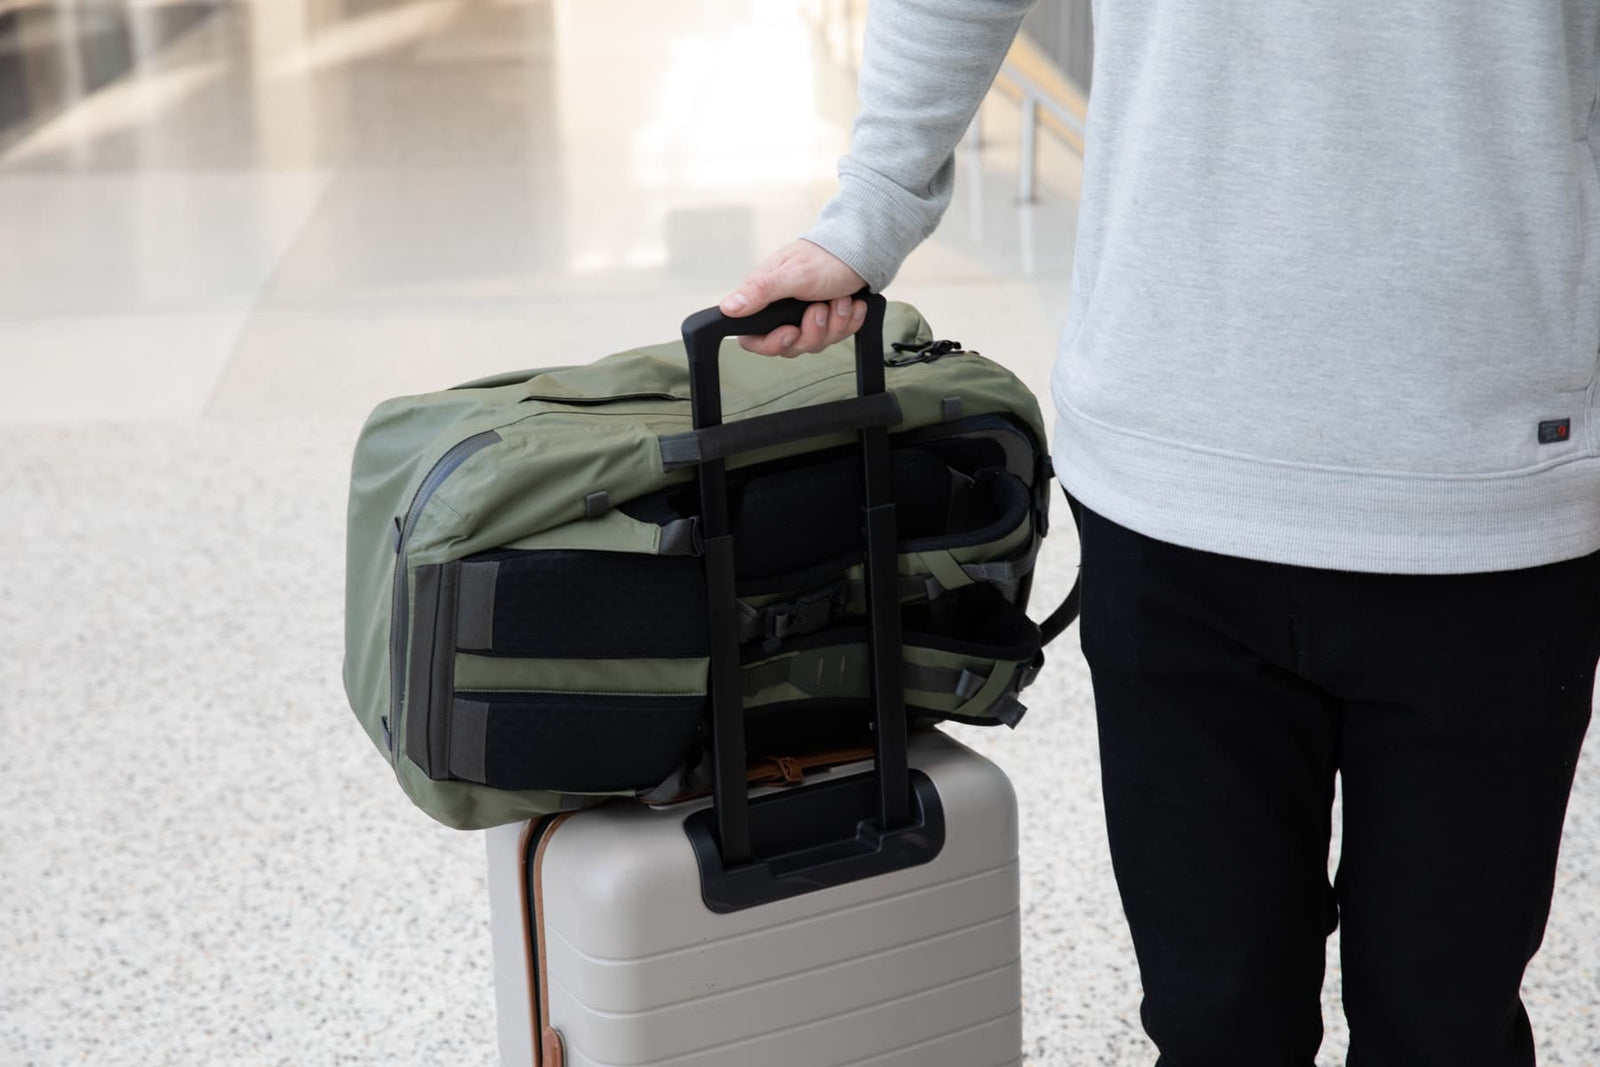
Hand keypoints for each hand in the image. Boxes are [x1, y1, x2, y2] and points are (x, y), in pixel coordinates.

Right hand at [720, 239, 868, 357]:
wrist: (858, 251)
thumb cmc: (823, 257)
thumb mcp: (791, 274)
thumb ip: (759, 292)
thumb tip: (728, 307)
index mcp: (765, 300)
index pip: (754, 339)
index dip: (772, 343)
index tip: (791, 331)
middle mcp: (782, 312)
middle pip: (790, 346)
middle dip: (812, 331)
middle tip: (820, 308)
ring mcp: (805, 318)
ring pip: (816, 344)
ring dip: (834, 322)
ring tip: (838, 299)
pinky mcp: (827, 321)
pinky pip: (837, 336)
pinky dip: (848, 321)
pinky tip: (849, 303)